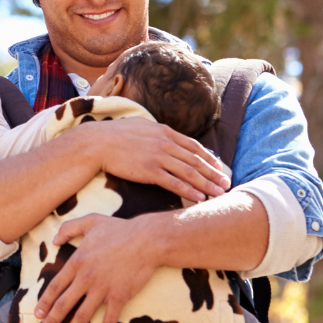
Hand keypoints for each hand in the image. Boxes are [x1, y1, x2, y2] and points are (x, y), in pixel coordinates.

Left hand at [34, 213, 156, 322]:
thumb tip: (54, 239)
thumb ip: (69, 229)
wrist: (147, 239)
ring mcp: (103, 288)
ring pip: (83, 314)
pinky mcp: (120, 295)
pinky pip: (110, 316)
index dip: (45, 302)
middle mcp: (87, 277)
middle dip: (52, 320)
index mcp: (77, 262)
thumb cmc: (119, 229)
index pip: (55, 286)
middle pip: (64, 303)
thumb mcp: (90, 221)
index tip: (37, 313)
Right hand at [85, 118, 229, 203]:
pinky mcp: (149, 171)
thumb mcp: (140, 125)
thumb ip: (155, 131)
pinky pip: (174, 182)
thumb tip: (163, 134)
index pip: (193, 146)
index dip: (209, 158)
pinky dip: (188, 190)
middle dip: (213, 173)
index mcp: (164, 132)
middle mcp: (165, 143)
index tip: (219, 167)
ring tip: (219, 193)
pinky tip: (199, 198)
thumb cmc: (114, 135)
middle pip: (196, 160)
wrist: (97, 143)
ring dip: (206, 184)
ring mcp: (158, 157)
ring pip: (189, 172)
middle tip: (226, 183)